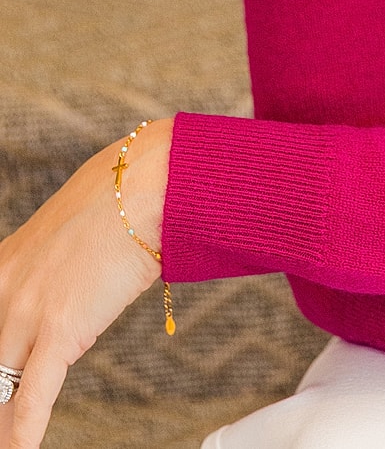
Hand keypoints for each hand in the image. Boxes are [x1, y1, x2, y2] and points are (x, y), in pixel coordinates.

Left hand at [0, 117, 173, 448]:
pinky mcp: (60, 331)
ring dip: (1, 424)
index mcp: (3, 264)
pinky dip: (23, 434)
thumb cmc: (120, 196)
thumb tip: (73, 277)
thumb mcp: (68, 230)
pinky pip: (31, 398)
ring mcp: (26, 312)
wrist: (145, 185)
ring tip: (3, 444)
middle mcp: (3, 290)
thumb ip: (55, 262)